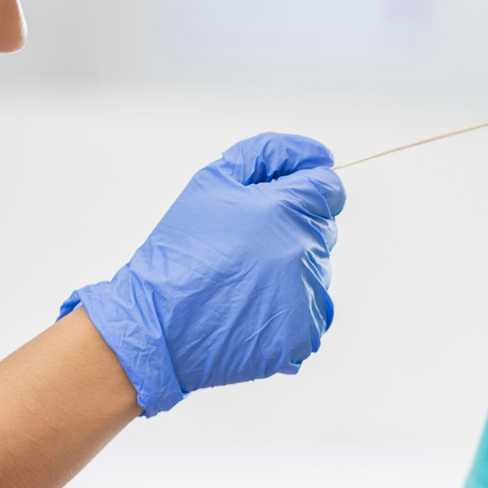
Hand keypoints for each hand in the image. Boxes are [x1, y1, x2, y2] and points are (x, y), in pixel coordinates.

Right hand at [60, 133, 345, 415]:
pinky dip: (288, 307)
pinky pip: (312, 310)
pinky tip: (252, 307)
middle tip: (248, 244)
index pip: (329, 188)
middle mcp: (302, 251)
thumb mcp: (212, 181)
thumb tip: (316, 155)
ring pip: (317, 269)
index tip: (284, 200)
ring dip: (290, 268)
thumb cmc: (180, 250)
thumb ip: (268, 155)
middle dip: (294, 226)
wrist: (158, 323)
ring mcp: (306, 295)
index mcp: (284, 209)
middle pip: (323, 227)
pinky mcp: (303, 333)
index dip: (308, 188)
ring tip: (244, 280)